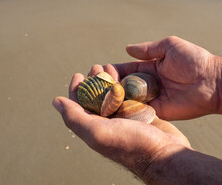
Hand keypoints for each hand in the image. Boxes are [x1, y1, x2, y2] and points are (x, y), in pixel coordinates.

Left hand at [52, 72, 190, 178]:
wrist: (164, 154)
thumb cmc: (131, 145)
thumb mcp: (98, 132)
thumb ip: (75, 117)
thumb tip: (56, 102)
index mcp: (94, 128)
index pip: (78, 106)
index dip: (76, 89)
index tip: (79, 75)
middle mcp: (107, 123)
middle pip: (96, 97)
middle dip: (94, 81)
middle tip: (97, 67)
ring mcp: (124, 118)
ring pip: (112, 94)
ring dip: (109, 80)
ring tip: (110, 66)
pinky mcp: (139, 113)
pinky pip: (129, 95)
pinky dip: (125, 84)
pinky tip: (126, 75)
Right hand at [109, 36, 221, 119]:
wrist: (213, 81)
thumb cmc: (194, 60)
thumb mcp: (170, 46)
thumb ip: (149, 49)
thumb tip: (127, 48)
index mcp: (149, 68)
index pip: (126, 69)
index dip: (112, 70)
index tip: (99, 70)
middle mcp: (147, 84)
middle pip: (123, 85)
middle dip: (110, 85)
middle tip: (95, 85)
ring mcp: (151, 98)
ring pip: (128, 99)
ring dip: (114, 98)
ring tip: (98, 97)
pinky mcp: (157, 111)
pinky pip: (138, 111)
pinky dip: (126, 110)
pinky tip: (111, 109)